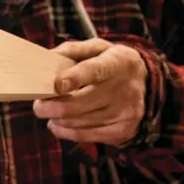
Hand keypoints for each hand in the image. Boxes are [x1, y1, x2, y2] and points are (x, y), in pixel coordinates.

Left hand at [32, 38, 146, 145]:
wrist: (144, 85)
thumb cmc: (110, 63)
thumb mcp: (97, 48)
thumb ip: (71, 50)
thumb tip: (45, 60)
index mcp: (119, 61)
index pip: (96, 70)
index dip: (75, 78)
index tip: (57, 85)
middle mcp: (125, 88)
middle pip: (75, 105)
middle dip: (47, 106)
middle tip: (39, 102)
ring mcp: (125, 112)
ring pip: (73, 122)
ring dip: (55, 117)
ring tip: (54, 108)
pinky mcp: (121, 131)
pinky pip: (80, 136)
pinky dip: (63, 130)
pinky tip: (61, 121)